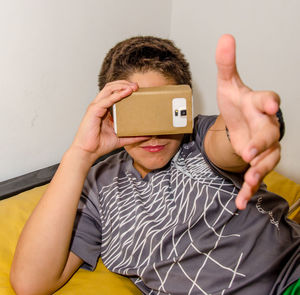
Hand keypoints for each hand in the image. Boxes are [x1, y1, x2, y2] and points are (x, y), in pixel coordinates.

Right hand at [70, 80, 148, 164]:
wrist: (88, 152)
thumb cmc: (100, 144)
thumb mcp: (121, 139)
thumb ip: (133, 136)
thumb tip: (147, 135)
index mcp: (104, 110)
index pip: (114, 93)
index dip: (125, 88)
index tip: (138, 90)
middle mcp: (99, 106)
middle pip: (111, 87)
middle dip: (124, 83)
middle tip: (137, 86)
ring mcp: (96, 107)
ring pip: (108, 89)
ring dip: (122, 86)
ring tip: (133, 87)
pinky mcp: (94, 111)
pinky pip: (106, 100)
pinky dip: (117, 95)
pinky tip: (126, 93)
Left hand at [216, 34, 280, 209]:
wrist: (239, 122)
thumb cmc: (236, 104)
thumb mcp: (228, 84)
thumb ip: (227, 64)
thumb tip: (225, 38)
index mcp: (257, 104)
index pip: (267, 100)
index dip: (269, 102)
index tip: (270, 105)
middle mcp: (265, 124)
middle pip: (270, 132)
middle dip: (263, 142)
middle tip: (252, 151)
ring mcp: (264, 144)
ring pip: (268, 157)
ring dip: (259, 169)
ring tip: (250, 180)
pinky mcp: (258, 160)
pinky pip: (257, 175)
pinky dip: (250, 189)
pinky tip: (241, 202)